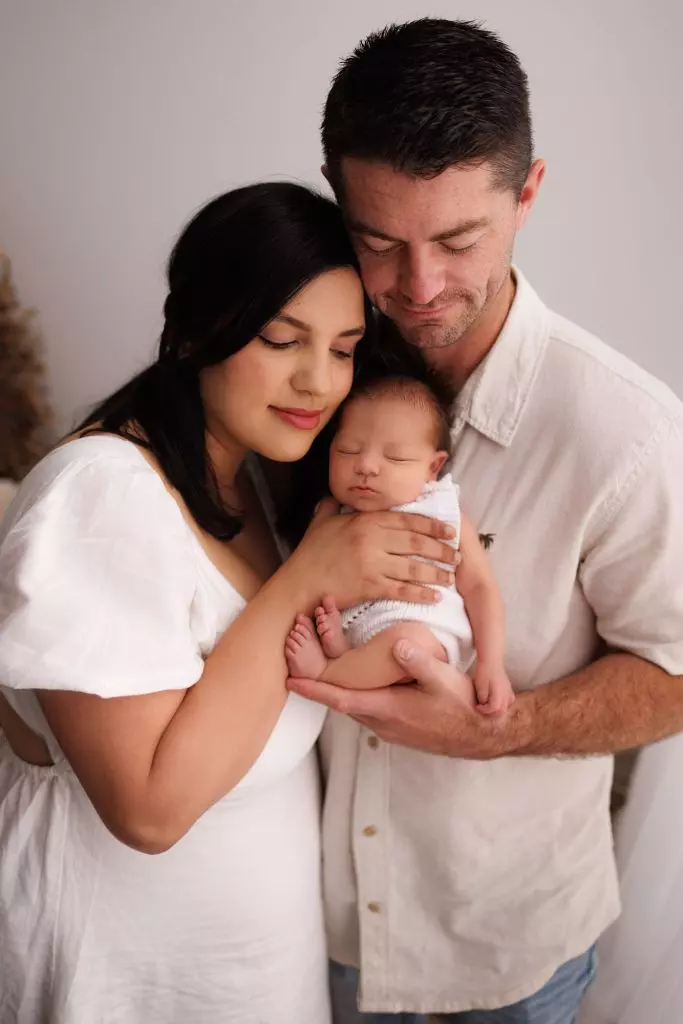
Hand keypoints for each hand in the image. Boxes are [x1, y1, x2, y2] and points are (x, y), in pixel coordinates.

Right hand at [287, 498, 459, 610]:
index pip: (408, 519)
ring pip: (414, 567)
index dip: (433, 524)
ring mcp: (372, 563)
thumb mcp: (322, 521)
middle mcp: (372, 539)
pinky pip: (402, 590)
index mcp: (365, 520)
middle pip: (417, 542)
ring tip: (451, 577)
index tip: (451, 530)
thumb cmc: (310, 554)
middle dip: (441, 549)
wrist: (298, 584)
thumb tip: (339, 494)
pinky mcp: (370, 587)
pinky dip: (421, 594)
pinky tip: (434, 597)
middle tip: (458, 555)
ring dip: (436, 572)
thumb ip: (334, 505)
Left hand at [287, 639, 509, 757]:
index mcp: (388, 709)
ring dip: (334, 686)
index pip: (341, 698)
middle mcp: (381, 721)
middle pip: (340, 700)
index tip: (291, 680)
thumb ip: (421, 662)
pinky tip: (353, 676)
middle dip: (318, 682)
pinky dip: (352, 691)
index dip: (314, 689)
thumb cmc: (463, 707)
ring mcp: (387, 725)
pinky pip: (365, 706)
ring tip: (318, 664)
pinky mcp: (395, 723)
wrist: (480, 734)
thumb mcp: (444, 680)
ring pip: (352, 703)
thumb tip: (397, 645)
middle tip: (298, 659)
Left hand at [472, 662, 514, 715]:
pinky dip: (503, 705)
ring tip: (488, 708)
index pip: (494, 709)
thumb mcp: (480, 685)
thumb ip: (483, 698)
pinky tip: (497, 703)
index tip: (477, 707)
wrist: (491, 660)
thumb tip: (484, 705)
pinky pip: (509, 702)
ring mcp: (509, 692)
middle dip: (491, 714)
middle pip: (501, 711)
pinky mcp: (509, 689)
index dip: (484, 711)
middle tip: (482, 710)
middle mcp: (506, 695)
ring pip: (506, 707)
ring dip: (497, 711)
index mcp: (499, 694)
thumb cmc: (484, 672)